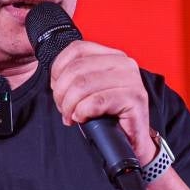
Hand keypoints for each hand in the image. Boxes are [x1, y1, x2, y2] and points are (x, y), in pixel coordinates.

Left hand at [49, 41, 154, 162]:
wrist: (132, 141)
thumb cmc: (110, 115)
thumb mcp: (90, 89)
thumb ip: (76, 76)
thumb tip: (54, 78)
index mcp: (113, 56)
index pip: (77, 49)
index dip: (58, 69)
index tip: (55, 87)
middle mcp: (124, 64)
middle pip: (76, 69)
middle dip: (61, 92)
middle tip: (63, 108)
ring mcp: (131, 81)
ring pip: (83, 85)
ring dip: (69, 105)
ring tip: (71, 116)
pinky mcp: (134, 99)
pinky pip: (96, 102)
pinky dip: (82, 112)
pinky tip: (83, 118)